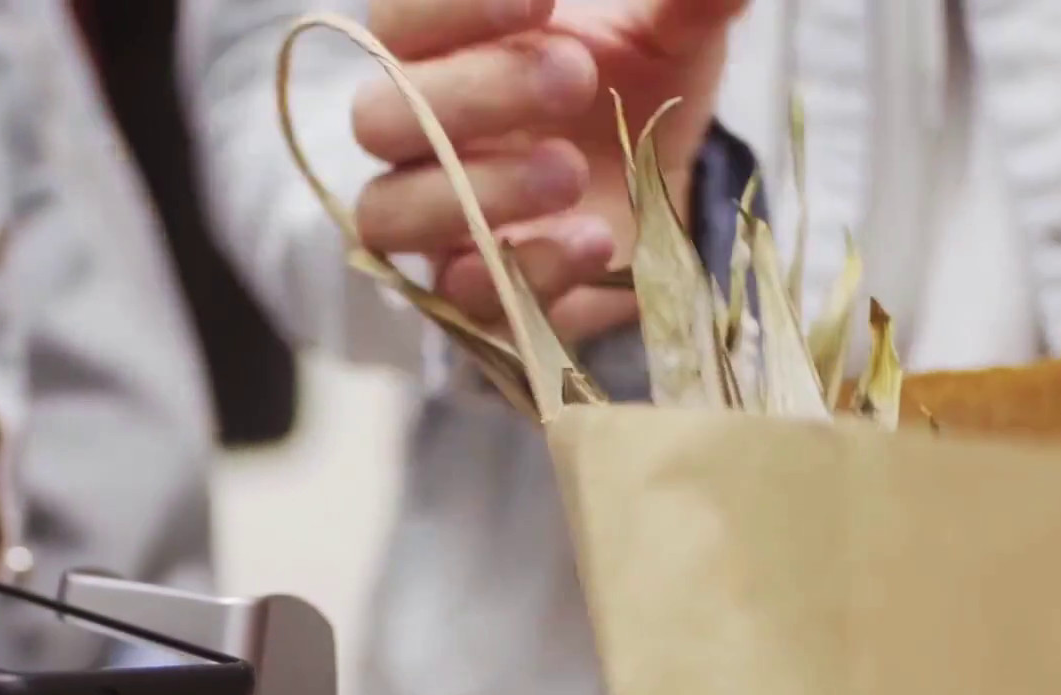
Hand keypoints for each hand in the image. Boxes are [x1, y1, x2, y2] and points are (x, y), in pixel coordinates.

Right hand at [350, 0, 747, 338]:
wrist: (661, 177)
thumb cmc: (633, 78)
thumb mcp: (668, 27)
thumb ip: (682, 0)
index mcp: (440, 48)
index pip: (400, 20)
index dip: (450, 7)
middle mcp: (416, 136)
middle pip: (378, 119)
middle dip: (471, 96)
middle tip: (574, 76)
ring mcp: (435, 221)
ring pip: (388, 215)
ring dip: (472, 193)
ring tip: (569, 170)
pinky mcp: (475, 294)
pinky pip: (460, 299)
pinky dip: (524, 271)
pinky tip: (592, 238)